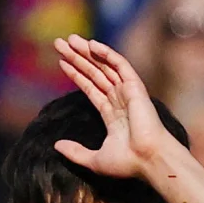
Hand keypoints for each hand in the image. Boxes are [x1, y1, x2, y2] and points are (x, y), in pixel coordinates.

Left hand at [52, 34, 175, 177]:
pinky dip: (107, 54)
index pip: (90, 87)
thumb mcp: (94, 159)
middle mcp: (119, 100)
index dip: (76, 74)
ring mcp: (127, 92)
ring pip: (104, 66)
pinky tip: (91, 45)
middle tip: (59, 43)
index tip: (61, 62)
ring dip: (86, 52)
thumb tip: (56, 146)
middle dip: (77, 58)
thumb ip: (75, 152)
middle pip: (94, 73)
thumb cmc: (127, 163)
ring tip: (68, 40)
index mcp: (112, 114)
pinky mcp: (135, 87)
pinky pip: (120, 65)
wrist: (148, 160)